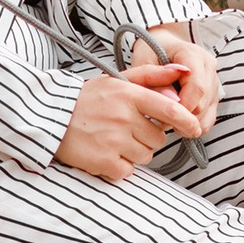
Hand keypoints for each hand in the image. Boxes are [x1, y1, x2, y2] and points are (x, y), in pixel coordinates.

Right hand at [54, 65, 201, 180]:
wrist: (50, 117)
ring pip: (145, 155)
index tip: (193, 129)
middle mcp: (123, 117)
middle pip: (158, 138)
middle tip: (127, 129)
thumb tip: (184, 72)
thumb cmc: (87, 99)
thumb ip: (152, 75)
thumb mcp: (117, 79)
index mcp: (128, 95)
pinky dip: (119, 166)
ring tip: (114, 140)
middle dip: (149, 137)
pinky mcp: (103, 161)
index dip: (187, 122)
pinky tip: (106, 153)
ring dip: (135, 152)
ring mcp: (113, 140)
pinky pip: (128, 170)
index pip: (171, 111)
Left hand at [131, 24, 219, 133]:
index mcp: (193, 55)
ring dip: (185, 122)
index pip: (197, 87)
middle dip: (180, 116)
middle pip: (202, 103)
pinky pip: (208, 119)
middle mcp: (209, 67)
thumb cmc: (150, 51)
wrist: (162, 46)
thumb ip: (153, 79)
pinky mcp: (213, 96)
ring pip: (206, 114)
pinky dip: (192, 125)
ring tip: (165, 116)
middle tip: (159, 117)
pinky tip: (176, 120)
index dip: (181, 106)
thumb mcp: (143, 60)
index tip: (162, 112)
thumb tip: (168, 100)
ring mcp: (214, 82)